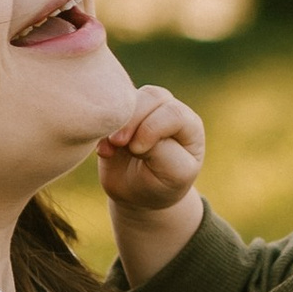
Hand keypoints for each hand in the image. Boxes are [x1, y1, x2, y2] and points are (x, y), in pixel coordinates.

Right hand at [98, 86, 206, 216]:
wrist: (138, 195)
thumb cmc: (163, 184)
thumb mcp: (173, 174)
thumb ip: (161, 150)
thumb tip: (134, 132)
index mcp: (189, 125)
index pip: (174, 113)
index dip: (152, 127)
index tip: (138, 150)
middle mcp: (169, 111)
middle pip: (152, 96)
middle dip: (133, 119)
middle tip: (119, 143)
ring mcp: (145, 109)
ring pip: (131, 96)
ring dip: (116, 120)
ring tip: (111, 148)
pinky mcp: (122, 114)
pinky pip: (111, 107)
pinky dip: (102, 127)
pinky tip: (104, 150)